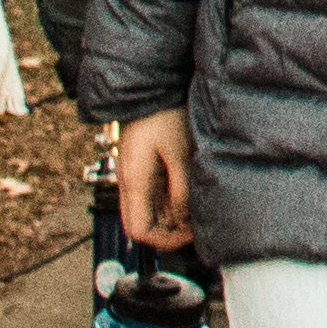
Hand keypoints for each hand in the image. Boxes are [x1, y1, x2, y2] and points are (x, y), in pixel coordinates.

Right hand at [115, 107, 197, 249]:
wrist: (149, 86)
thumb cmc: (163, 112)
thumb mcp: (179, 151)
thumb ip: (182, 188)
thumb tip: (185, 219)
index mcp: (134, 180)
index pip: (139, 230)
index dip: (164, 240)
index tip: (189, 235)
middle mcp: (129, 181)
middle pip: (142, 223)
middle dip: (169, 230)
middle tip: (196, 224)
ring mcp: (135, 173)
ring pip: (149, 209)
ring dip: (171, 215)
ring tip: (197, 210)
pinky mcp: (143, 165)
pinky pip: (153, 193)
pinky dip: (169, 200)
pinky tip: (189, 194)